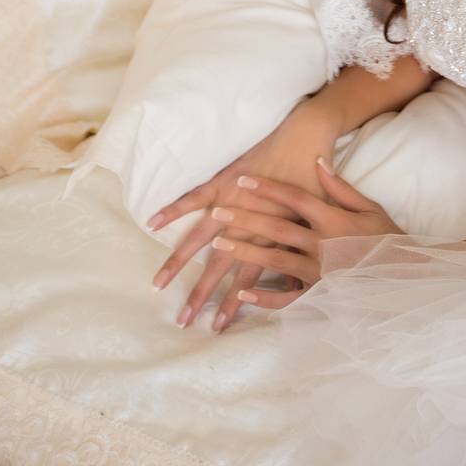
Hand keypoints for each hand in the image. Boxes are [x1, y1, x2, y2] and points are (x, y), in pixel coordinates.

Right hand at [146, 94, 340, 331]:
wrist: (307, 138)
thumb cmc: (314, 183)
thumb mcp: (313, 225)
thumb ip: (302, 253)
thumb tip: (296, 287)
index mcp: (270, 236)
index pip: (246, 279)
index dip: (231, 303)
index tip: (215, 326)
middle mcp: (247, 223)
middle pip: (219, 265)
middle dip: (200, 294)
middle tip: (182, 320)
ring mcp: (232, 200)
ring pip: (200, 237)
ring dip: (178, 262)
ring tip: (158, 284)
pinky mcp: (224, 179)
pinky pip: (194, 197)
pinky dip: (173, 209)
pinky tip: (152, 222)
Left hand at [207, 158, 402, 314]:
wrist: (404, 275)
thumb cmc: (386, 238)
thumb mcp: (370, 207)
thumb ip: (340, 187)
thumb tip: (318, 161)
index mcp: (332, 219)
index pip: (293, 198)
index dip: (266, 187)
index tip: (242, 179)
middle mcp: (321, 244)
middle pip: (275, 227)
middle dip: (244, 218)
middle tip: (218, 212)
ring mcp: (318, 272)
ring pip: (273, 260)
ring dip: (244, 253)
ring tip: (220, 245)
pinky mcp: (319, 295)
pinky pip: (288, 299)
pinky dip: (264, 299)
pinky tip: (243, 296)